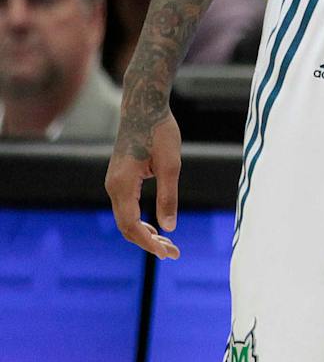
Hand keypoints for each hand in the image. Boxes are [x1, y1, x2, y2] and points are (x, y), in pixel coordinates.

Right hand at [106, 102, 181, 259]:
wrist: (143, 108)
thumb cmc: (160, 132)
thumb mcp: (171, 165)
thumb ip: (168, 196)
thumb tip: (169, 227)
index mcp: (122, 185)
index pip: (131, 225)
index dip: (149, 243)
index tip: (168, 253)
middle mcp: (113, 187)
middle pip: (126, 226)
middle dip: (148, 242)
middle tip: (173, 254)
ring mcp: (114, 183)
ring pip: (125, 218)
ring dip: (144, 234)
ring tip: (168, 245)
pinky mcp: (120, 179)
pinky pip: (126, 208)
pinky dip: (140, 221)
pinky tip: (156, 228)